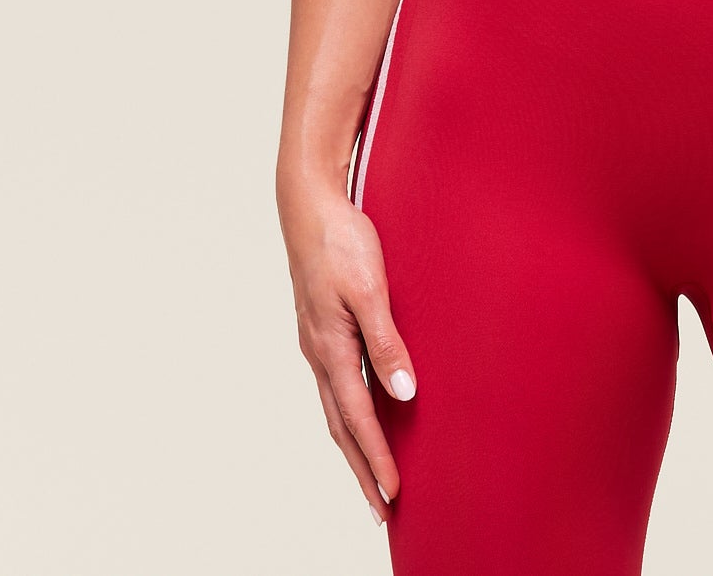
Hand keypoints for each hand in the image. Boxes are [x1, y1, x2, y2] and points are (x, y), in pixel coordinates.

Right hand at [279, 173, 417, 523]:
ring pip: (336, 406)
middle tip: (380, 509)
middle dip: (361, 468)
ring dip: (354, 444)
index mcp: (330, 348)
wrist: (309, 203)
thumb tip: (403, 394)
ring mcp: (317, 340)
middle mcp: (320, 352)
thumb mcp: (370, 288)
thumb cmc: (341, 240)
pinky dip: (348, 410)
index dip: (376, 458)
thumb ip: (386, 342)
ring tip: (370, 474)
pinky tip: (360, 411)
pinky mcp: (322, 326)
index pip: (358, 418)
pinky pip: (336, 382)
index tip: (392, 495)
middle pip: (341, 424)